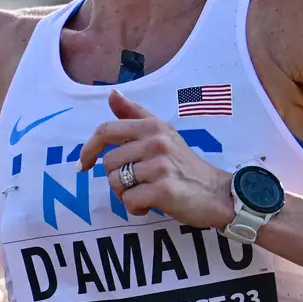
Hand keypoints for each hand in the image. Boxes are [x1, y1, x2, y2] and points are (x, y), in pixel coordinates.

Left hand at [79, 90, 232, 228]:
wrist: (218, 193)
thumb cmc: (185, 164)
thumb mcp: (163, 133)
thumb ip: (135, 114)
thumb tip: (112, 94)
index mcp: (153, 126)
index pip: (106, 130)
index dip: (89, 148)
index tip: (84, 163)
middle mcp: (156, 142)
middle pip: (108, 163)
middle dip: (116, 178)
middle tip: (137, 183)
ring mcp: (160, 166)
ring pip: (116, 183)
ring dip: (126, 194)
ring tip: (146, 193)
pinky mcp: (164, 190)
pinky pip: (129, 200)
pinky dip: (136, 208)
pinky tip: (151, 205)